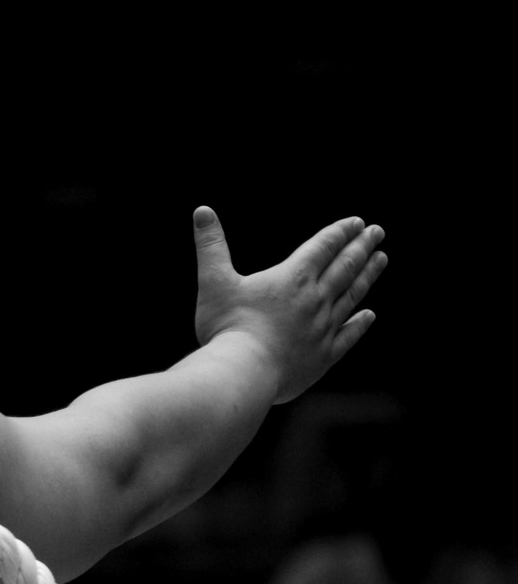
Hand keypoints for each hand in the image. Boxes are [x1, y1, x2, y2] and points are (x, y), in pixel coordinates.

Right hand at [192, 206, 387, 403]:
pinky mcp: (323, 356)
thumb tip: (201, 211)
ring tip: (381, 259)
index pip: (323, 247)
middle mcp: (315, 300)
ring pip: (352, 296)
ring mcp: (322, 329)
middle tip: (377, 232)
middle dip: (361, 246)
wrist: (243, 373)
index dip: (339, 232)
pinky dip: (359, 323)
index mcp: (292, 278)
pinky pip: (348, 335)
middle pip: (345, 267)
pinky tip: (369, 315)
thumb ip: (211, 246)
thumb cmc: (226, 327)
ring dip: (368, 276)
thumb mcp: (214, 281)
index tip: (356, 222)